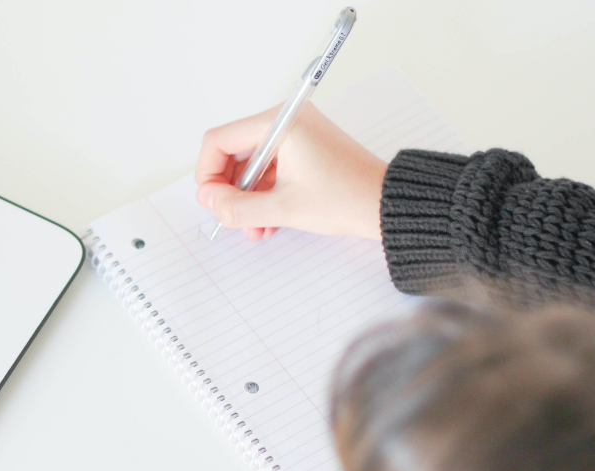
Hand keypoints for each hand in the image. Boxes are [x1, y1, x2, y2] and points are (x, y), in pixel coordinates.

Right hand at [194, 102, 386, 240]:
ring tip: (254, 227)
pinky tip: (267, 221)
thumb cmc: (347, 198)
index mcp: (280, 124)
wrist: (386, 204)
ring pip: (250, 165)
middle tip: (231, 216)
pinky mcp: (303, 148)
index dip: (208, 173)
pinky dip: (263, 193)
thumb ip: (236, 206)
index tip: (212, 201)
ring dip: (246, 197)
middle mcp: (286, 121)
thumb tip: (208, 199)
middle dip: (229, 189)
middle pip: (233, 152)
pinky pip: (269, 168)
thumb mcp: (283, 208)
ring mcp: (295, 134)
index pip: (219, 140)